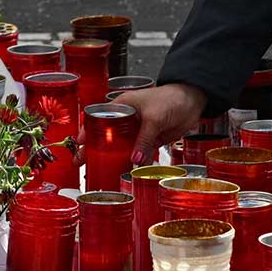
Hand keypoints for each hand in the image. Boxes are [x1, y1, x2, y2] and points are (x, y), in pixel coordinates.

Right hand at [73, 82, 207, 167]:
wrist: (193, 101)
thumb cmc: (170, 99)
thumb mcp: (154, 118)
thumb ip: (144, 140)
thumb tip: (134, 160)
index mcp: (122, 106)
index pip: (99, 118)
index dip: (87, 131)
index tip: (79, 144)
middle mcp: (128, 119)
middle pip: (107, 136)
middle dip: (95, 149)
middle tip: (82, 162)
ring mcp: (139, 130)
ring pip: (122, 147)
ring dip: (114, 158)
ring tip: (102, 171)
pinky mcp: (151, 140)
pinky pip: (139, 153)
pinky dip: (134, 163)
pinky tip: (127, 171)